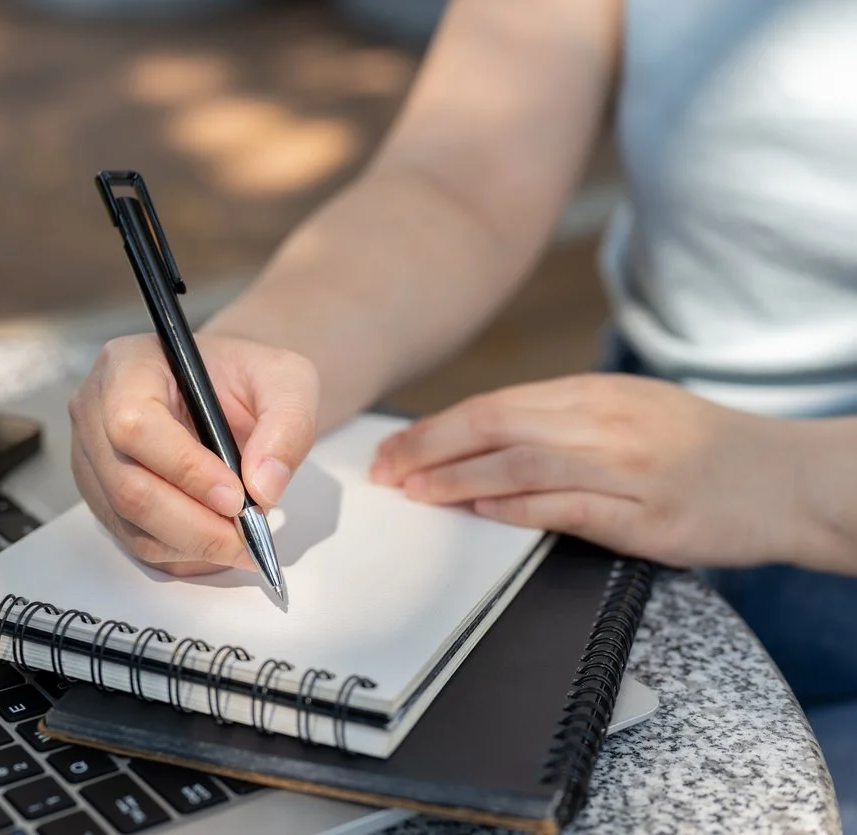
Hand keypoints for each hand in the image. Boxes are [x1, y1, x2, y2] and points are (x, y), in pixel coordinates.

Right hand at [69, 333, 318, 575]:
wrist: (226, 390)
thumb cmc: (247, 377)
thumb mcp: (287, 380)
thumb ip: (287, 425)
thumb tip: (264, 488)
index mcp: (128, 366)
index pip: (136, 425)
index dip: (185, 469)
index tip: (237, 497)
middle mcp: (95, 411)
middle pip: (128, 486)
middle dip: (195, 524)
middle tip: (249, 535)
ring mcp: (92, 458)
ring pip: (130, 523)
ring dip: (192, 544)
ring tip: (243, 539)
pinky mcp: (103, 496)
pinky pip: (136, 540)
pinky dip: (184, 553)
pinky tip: (220, 542)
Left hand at [369, 374, 806, 568]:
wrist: (787, 479)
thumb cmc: (703, 448)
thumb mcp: (630, 412)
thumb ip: (562, 422)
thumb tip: (486, 441)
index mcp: (595, 394)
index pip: (494, 404)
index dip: (434, 427)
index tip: (394, 446)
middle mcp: (604, 422)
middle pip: (494, 426)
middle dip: (427, 448)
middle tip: (384, 470)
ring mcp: (625, 468)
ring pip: (519, 464)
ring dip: (456, 479)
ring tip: (413, 492)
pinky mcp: (646, 517)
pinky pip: (566, 508)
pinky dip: (515, 508)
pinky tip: (478, 511)